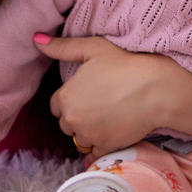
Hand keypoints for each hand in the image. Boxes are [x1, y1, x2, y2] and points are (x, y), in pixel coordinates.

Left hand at [36, 35, 163, 156]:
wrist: (156, 89)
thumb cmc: (125, 65)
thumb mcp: (92, 48)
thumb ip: (62, 47)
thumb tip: (35, 38)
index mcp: (66, 96)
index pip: (57, 105)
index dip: (71, 99)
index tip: (88, 93)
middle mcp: (73, 119)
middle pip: (67, 124)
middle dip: (78, 116)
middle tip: (101, 103)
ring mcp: (89, 136)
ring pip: (81, 138)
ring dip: (89, 131)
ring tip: (109, 116)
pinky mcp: (105, 147)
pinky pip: (94, 153)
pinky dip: (100, 146)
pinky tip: (112, 132)